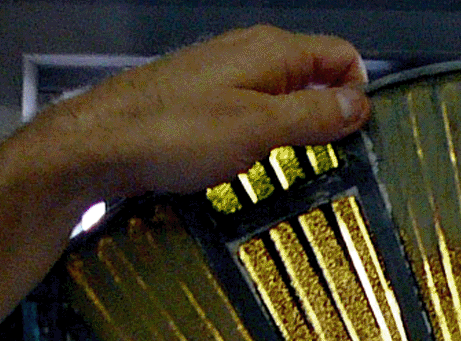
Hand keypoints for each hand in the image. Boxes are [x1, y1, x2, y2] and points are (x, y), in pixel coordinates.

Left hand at [20, 25, 368, 211]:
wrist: (101, 144)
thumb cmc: (173, 132)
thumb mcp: (260, 129)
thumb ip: (314, 115)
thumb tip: (358, 105)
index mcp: (272, 50)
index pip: (341, 56)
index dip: (358, 94)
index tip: (360, 138)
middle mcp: (249, 53)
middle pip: (314, 77)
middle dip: (329, 116)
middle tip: (332, 162)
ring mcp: (224, 75)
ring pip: (282, 97)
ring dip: (294, 131)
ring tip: (291, 169)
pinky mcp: (202, 100)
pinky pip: (251, 113)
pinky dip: (262, 137)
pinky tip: (251, 165)